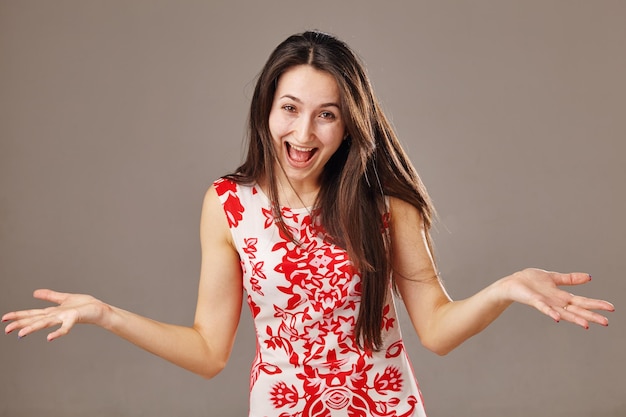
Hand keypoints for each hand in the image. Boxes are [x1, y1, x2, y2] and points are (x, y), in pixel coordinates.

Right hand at [2, 289, 109, 340]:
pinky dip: (58, 332)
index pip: (32, 314)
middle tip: (6, 330)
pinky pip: (65, 327)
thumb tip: (34, 293)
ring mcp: (64, 318)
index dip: (18, 316)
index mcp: (52, 312)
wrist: (99, 309)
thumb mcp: (64, 298)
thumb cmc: (84, 305)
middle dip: (20, 324)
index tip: (4, 319)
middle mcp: (56, 316)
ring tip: (20, 334)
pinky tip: (49, 338)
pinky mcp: (74, 318)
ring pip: (45, 323)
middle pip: (35, 320)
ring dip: (33, 328)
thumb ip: (49, 296)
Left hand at [500, 268, 614, 327]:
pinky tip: (557, 318)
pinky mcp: (535, 301)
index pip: (583, 301)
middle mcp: (556, 303)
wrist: (512, 283)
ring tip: (587, 325)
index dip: (596, 304)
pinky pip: (544, 308)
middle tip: (606, 322)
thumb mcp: (554, 277)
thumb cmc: (531, 281)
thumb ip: (571, 279)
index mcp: (562, 297)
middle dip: (591, 316)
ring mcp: (546, 303)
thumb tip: (590, 277)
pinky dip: (551, 313)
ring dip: (575, 319)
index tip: (611, 308)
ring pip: (563, 313)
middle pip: (577, 310)